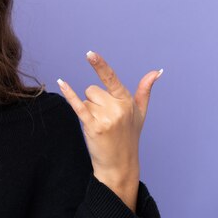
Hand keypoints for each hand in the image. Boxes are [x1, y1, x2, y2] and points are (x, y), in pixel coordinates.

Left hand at [57, 51, 161, 210]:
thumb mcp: (139, 113)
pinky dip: (69, 94)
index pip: (111, 78)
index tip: (89, 53)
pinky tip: (61, 82)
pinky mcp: (93, 126)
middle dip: (94, 101)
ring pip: (85, 100)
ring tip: (99, 125)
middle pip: (92, 90)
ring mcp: (106, 118)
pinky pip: (78, 105)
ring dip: (88, 110)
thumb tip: (156, 72)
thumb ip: (144, 91)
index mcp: (127, 101)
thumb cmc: (129, 137)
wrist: (120, 164)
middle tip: (104, 119)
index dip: (99, 65)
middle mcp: (118, 108)